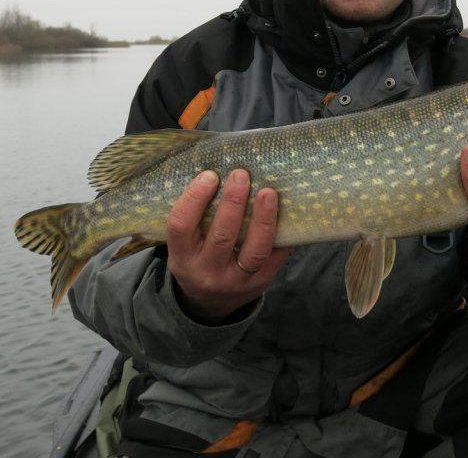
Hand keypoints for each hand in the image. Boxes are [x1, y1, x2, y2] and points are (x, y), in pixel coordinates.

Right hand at [165, 169, 290, 322]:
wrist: (209, 302)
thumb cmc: (197, 256)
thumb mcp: (184, 242)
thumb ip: (195, 213)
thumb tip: (215, 164)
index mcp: (182, 257)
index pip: (181, 226)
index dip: (194, 198)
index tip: (209, 175)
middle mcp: (207, 272)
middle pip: (222, 236)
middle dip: (233, 202)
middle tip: (241, 174)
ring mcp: (236, 281)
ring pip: (254, 251)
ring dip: (263, 219)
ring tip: (269, 192)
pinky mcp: (260, 283)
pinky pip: (275, 257)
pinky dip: (281, 234)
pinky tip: (286, 212)